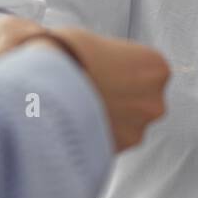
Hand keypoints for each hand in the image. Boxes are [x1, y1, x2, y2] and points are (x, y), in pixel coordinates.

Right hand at [0, 17, 169, 151]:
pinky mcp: (116, 152)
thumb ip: (115, 61)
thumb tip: (111, 74)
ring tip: (78, 105)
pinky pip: (110, 141)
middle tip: (88, 88)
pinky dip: (96, 134)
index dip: (120, 70)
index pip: (147, 71)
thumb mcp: (99, 44)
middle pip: (141, 100)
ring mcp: (138, 130)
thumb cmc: (65, 55)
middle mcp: (155, 101)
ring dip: (109, 118)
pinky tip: (76, 121)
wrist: (40, 86)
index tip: (100, 70)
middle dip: (120, 98)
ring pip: (127, 124)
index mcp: (156, 67)